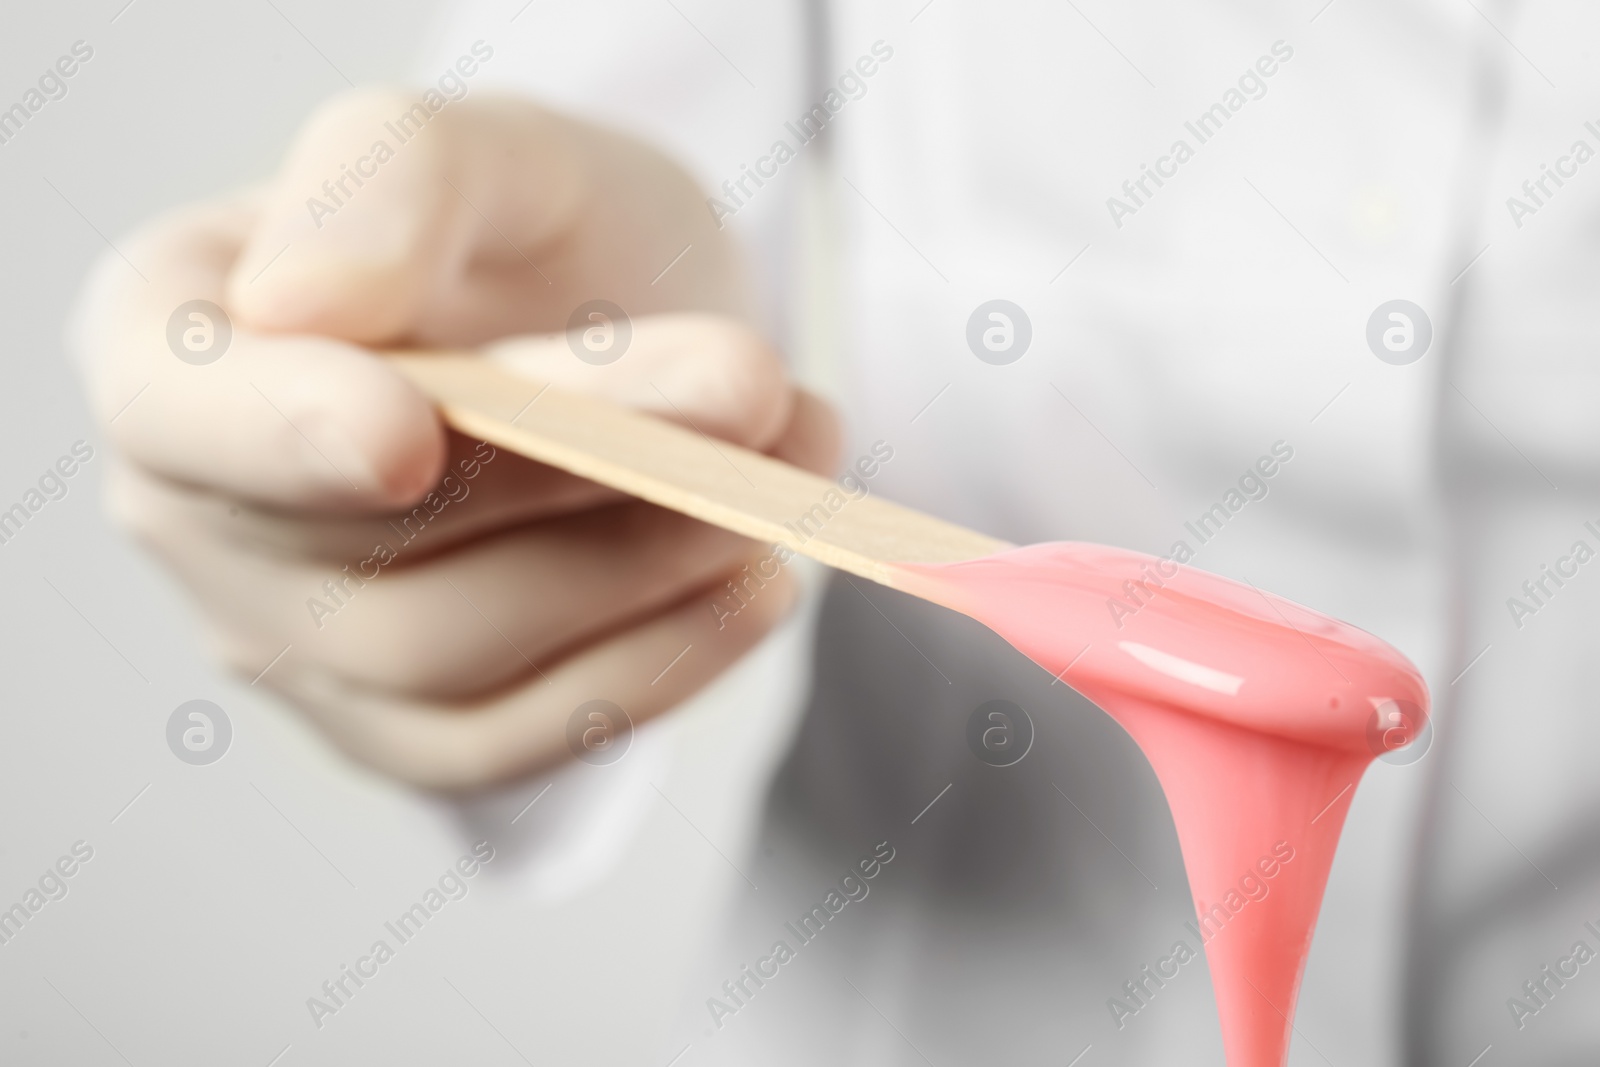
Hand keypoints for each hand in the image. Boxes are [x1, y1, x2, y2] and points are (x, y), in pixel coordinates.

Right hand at [73, 90, 836, 787]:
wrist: (614, 331)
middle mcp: (201, 513)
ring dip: (646, 565)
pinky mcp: (408, 726)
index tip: (411, 435)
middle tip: (749, 392)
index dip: (286, 433)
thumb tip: (307, 303)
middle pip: (361, 549)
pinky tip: (757, 583)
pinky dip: (656, 667)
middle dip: (577, 473)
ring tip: (789, 467)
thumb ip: (395, 181)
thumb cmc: (528, 232)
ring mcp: (296, 642)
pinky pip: (514, 745)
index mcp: (169, 338)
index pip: (184, 409)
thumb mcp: (493, 150)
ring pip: (451, 659)